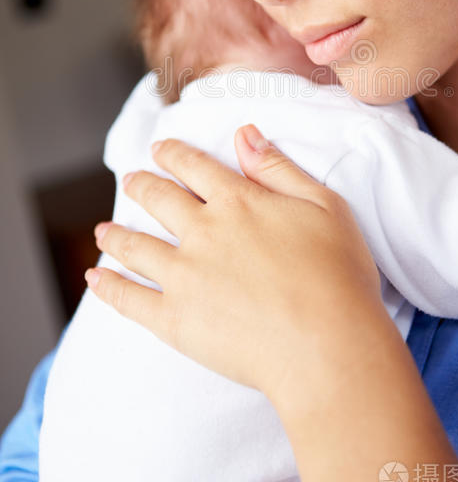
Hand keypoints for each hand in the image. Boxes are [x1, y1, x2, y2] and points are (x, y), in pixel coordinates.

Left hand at [85, 124, 384, 402]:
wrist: (327, 347)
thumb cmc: (338, 276)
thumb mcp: (324, 206)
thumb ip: (278, 169)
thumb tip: (244, 135)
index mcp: (238, 202)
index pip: (195, 167)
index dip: (174, 154)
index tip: (160, 148)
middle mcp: (203, 232)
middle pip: (160, 200)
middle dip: (141, 184)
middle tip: (130, 179)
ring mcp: (183, 277)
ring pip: (136, 246)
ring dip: (115, 235)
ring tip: (102, 231)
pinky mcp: (174, 320)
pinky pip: (130, 299)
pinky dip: (108, 287)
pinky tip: (95, 278)